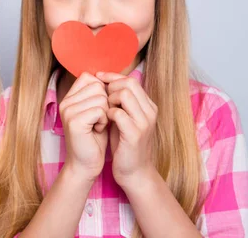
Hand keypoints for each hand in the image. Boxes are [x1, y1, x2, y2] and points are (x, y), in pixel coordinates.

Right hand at [59, 72, 109, 183]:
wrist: (86, 164)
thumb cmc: (94, 138)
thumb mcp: (97, 111)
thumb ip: (98, 93)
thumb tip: (110, 77)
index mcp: (69, 97)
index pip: (90, 77)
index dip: (102, 91)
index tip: (99, 109)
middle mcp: (65, 101)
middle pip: (97, 86)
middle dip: (105, 104)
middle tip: (98, 120)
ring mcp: (68, 110)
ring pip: (101, 98)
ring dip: (106, 114)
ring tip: (97, 126)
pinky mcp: (74, 121)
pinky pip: (100, 110)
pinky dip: (104, 122)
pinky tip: (97, 131)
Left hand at [97, 72, 157, 187]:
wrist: (134, 172)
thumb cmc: (124, 144)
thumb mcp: (124, 119)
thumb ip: (119, 102)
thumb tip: (103, 83)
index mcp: (148, 106)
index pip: (131, 80)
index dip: (113, 76)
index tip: (98, 77)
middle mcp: (149, 111)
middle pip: (129, 83)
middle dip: (110, 86)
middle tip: (100, 96)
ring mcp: (144, 122)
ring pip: (124, 94)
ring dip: (109, 99)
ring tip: (103, 109)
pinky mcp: (134, 134)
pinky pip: (118, 113)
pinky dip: (107, 114)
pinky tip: (103, 121)